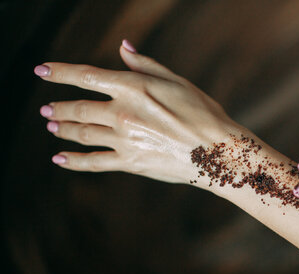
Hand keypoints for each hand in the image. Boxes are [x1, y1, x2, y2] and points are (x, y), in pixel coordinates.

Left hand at [35, 40, 237, 182]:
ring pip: (83, 133)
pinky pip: (94, 162)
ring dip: (63, 129)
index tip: (42, 70)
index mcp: (133, 87)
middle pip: (79, 109)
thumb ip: (145, 65)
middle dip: (58, 108)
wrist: (218, 151)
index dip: (60, 72)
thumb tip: (122, 48)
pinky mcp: (131, 163)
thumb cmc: (203, 112)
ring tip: (53, 127)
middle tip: (46, 110)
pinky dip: (74, 161)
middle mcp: (122, 112)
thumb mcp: (176, 81)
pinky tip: (59, 159)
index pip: (85, 76)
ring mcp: (125, 139)